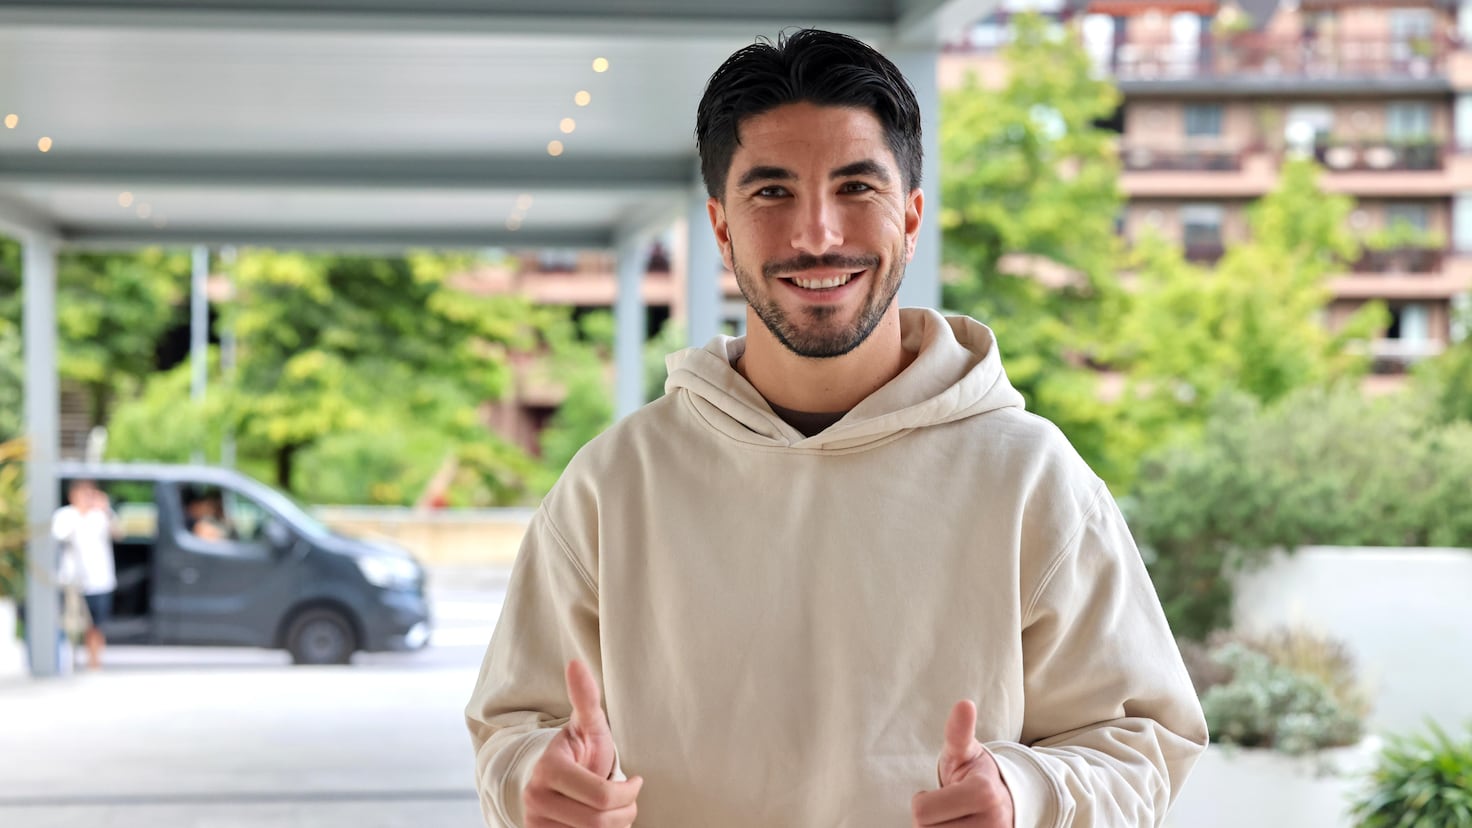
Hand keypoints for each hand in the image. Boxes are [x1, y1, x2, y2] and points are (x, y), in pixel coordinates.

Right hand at [523, 659, 642, 827]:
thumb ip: (585, 698)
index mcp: (550, 769)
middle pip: (599, 822)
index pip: (601, 796)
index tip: (636, 782)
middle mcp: (535, 798)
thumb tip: (576, 663)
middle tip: (629, 800)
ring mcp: (535, 822)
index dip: (628, 793)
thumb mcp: (588, 726)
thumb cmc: (579, 751)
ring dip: (614, 826)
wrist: (552, 780)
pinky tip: (599, 823)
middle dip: (624, 812)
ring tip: (614, 810)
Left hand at [911, 700, 1014, 827]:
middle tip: (946, 808)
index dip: (922, 801)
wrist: (1008, 802)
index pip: (921, 811)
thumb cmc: (976, 774)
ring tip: (953, 819)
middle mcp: (992, 822)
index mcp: (984, 792)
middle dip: (929, 819)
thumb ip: (959, 731)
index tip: (937, 793)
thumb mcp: (964, 751)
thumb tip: (964, 704)